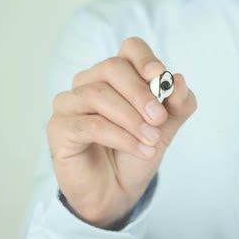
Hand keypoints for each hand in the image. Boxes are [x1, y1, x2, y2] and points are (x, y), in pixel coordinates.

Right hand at [47, 37, 196, 228]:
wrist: (119, 189)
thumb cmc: (138, 149)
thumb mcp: (167, 126)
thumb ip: (178, 104)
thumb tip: (179, 81)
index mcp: (118, 75)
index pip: (130, 49)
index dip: (145, 59)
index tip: (160, 77)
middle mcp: (90, 82)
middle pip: (112, 68)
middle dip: (140, 93)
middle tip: (159, 118)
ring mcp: (70, 103)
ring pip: (98, 95)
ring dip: (132, 119)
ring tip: (152, 141)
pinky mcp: (59, 128)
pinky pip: (90, 124)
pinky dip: (121, 137)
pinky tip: (140, 150)